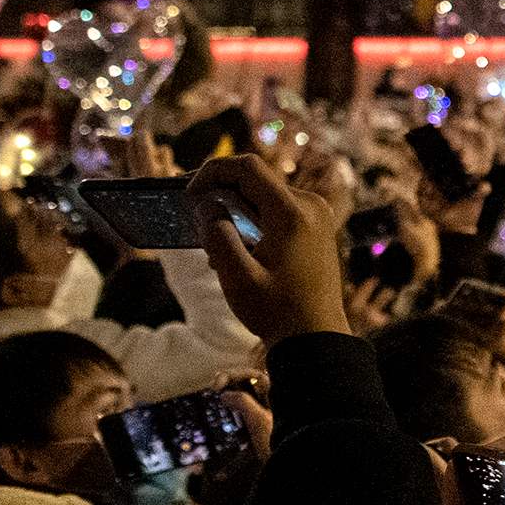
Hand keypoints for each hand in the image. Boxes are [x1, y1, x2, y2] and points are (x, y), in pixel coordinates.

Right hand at [189, 155, 351, 345]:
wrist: (315, 336)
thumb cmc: (276, 311)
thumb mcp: (237, 278)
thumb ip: (217, 237)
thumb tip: (206, 205)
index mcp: (293, 213)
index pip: (248, 167)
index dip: (212, 172)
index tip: (189, 195)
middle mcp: (311, 205)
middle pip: (255, 179)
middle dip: (220, 194)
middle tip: (195, 221)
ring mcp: (316, 215)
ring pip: (263, 194)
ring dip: (233, 210)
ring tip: (217, 249)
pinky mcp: (314, 226)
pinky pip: (275, 209)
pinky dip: (250, 220)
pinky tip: (237, 252)